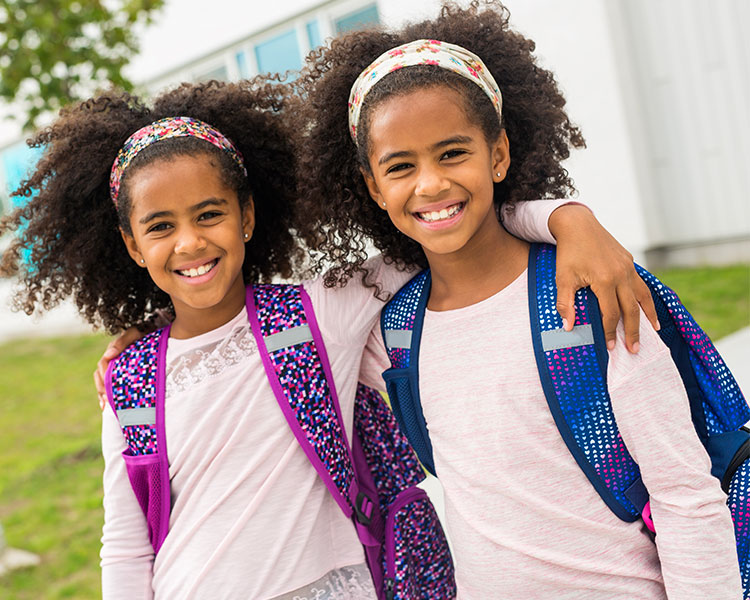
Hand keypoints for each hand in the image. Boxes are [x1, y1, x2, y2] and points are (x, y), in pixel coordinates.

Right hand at [94, 327, 146, 409]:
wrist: (154, 332)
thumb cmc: (145, 331)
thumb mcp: (134, 333)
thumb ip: (122, 341)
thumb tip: (109, 355)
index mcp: (112, 351)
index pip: (103, 365)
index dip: (103, 378)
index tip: (107, 389)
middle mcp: (111, 359)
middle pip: (101, 376)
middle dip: (103, 390)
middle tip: (108, 402)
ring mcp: (116, 366)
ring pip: (103, 381)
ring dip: (103, 394)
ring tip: (107, 406)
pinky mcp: (121, 372)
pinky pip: (110, 384)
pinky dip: (107, 394)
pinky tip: (107, 406)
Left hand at [549, 204, 658, 352]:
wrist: (577, 225)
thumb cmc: (568, 252)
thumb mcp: (562, 278)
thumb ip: (565, 303)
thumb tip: (568, 327)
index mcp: (605, 280)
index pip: (611, 313)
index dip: (610, 331)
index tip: (611, 347)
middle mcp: (621, 274)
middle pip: (631, 309)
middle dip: (633, 331)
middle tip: (634, 350)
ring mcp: (628, 267)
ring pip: (643, 296)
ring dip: (648, 316)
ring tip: (653, 331)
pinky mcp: (629, 261)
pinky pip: (641, 284)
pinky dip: (645, 298)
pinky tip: (647, 307)